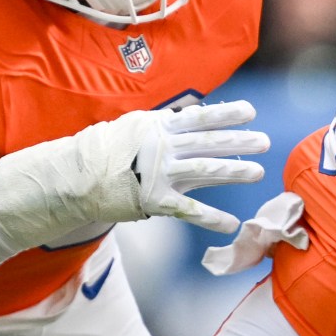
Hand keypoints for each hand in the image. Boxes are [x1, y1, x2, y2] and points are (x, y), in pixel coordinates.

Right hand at [0, 101, 267, 246]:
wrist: (69, 177)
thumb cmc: (102, 152)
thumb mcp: (132, 128)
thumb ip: (164, 126)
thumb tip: (193, 116)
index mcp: (156, 126)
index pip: (198, 117)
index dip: (225, 114)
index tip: (250, 111)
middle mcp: (160, 145)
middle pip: (208, 142)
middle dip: (239, 142)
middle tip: (265, 142)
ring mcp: (158, 172)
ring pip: (204, 170)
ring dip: (234, 171)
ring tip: (258, 172)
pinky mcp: (153, 200)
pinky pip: (189, 209)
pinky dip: (212, 218)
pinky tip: (232, 224)